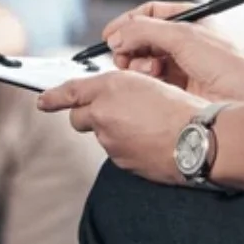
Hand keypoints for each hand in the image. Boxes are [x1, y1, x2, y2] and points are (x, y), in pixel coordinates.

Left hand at [37, 70, 207, 184]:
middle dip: (87, 116)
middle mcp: (103, 112)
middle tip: (109, 114)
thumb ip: (118, 89)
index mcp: (110, 86)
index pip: (71, 91)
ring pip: (100, 135)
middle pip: (77, 118)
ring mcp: (110, 140)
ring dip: (113, 131)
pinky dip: (126, 146)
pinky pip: (116, 151)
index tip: (42, 101)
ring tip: (145, 127)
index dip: (53, 96)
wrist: (201, 139)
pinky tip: (148, 142)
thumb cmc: (181, 107)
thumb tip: (104, 98)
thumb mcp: (148, 83)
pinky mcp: (120, 161)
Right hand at [101, 1, 243, 101]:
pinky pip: (152, 80)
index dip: (126, 23)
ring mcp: (181, 63)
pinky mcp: (180, 85)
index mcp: (187, 19)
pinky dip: (148, 80)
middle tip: (123, 57)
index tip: (109, 35)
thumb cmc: (228, 61)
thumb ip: (143, 31)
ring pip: (144, 59)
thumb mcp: (182, 36)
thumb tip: (116, 36)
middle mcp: (183, 40)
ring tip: (150, 70)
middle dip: (130, 47)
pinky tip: (156, 82)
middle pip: (141, 38)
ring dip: (140, 65)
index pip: (147, 14)